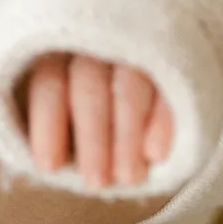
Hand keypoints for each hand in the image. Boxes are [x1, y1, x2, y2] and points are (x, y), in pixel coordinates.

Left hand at [24, 53, 172, 188]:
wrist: (153, 56)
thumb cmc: (91, 104)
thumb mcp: (64, 107)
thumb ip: (54, 129)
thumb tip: (48, 167)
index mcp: (60, 50)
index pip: (49, 82)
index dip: (48, 124)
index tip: (49, 166)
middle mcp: (98, 42)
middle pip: (89, 84)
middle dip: (92, 136)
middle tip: (96, 181)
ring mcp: (138, 46)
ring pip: (130, 84)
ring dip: (127, 134)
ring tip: (129, 177)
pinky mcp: (175, 55)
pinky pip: (168, 87)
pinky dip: (162, 121)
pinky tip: (156, 155)